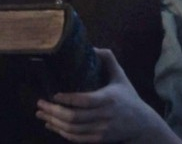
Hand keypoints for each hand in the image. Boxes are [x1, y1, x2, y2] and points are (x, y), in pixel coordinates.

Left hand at [35, 48, 181, 142]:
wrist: (142, 125)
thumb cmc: (128, 97)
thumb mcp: (121, 76)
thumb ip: (108, 60)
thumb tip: (92, 47)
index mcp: (108, 98)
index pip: (84, 101)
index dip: (67, 99)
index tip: (53, 94)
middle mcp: (104, 116)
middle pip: (74, 117)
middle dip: (53, 111)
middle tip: (39, 104)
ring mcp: (101, 130)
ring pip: (72, 129)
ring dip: (53, 122)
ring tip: (41, 114)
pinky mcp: (98, 140)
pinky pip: (76, 139)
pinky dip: (62, 132)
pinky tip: (51, 125)